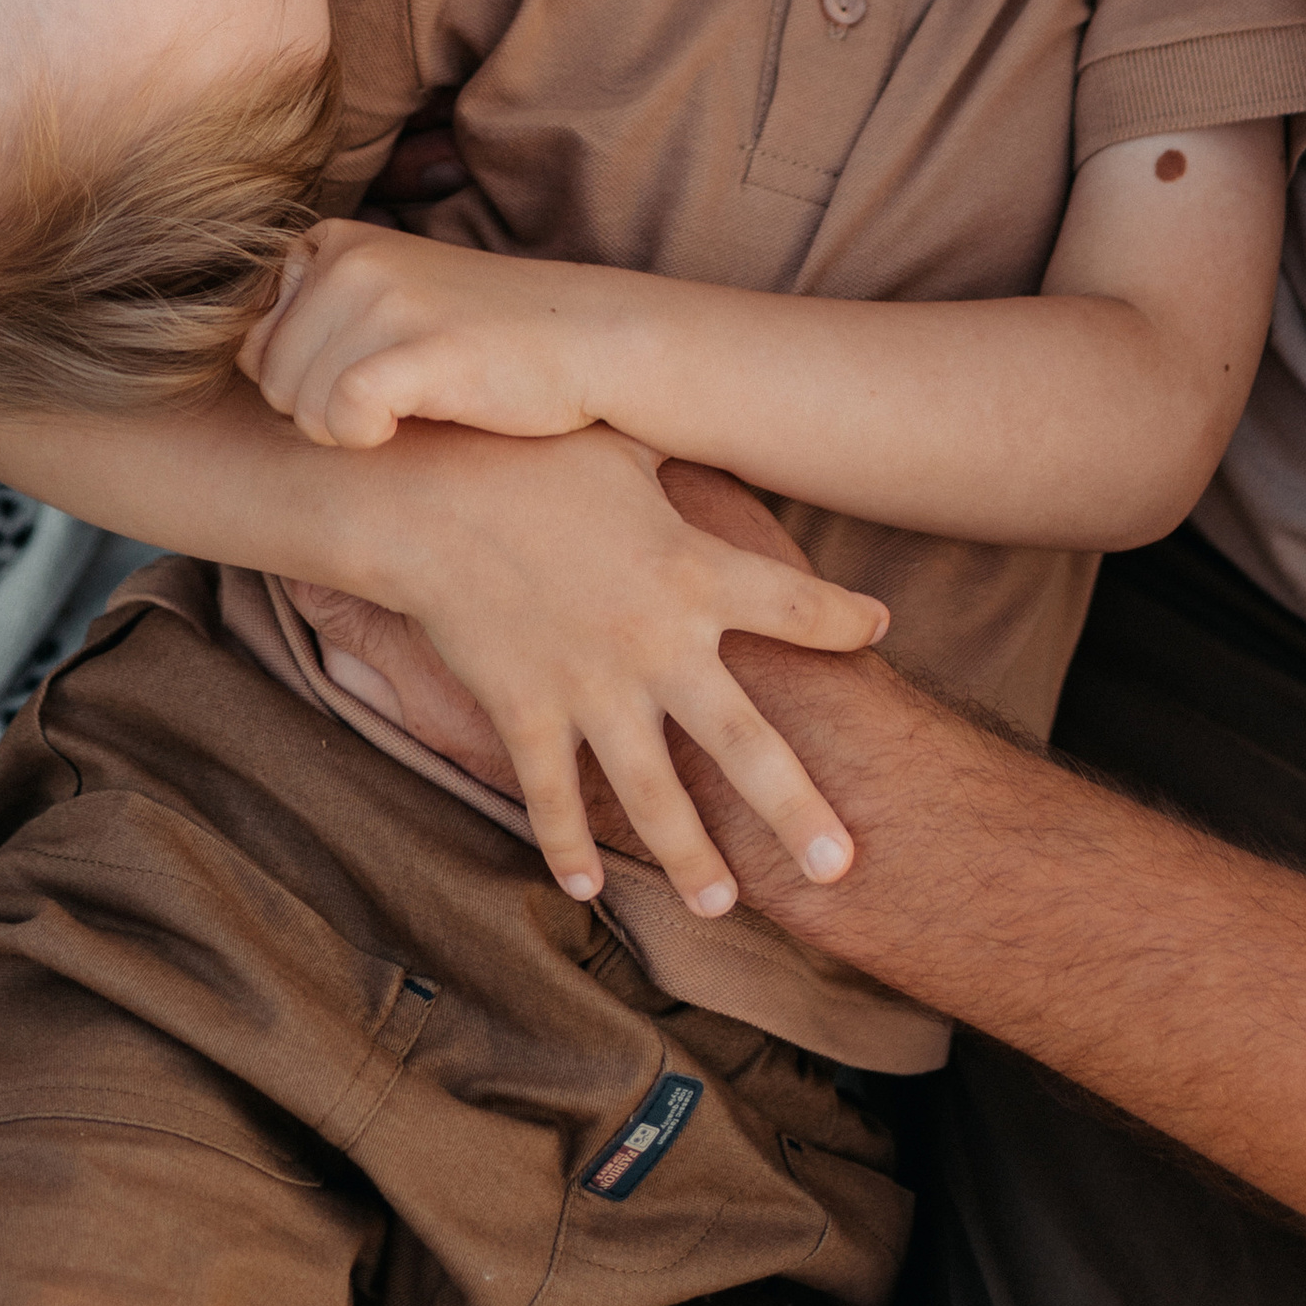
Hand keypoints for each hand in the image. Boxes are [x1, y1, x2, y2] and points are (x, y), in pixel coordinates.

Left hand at [242, 220, 624, 448]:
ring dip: (351, 432)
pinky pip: (342, 418)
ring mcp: (385, 297)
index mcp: (333, 243)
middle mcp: (350, 257)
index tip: (364, 378)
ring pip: (302, 409)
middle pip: (272, 382)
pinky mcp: (419, 346)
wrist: (587, 342)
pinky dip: (370, 440)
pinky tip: (413, 425)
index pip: (252, 345)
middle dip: (322, 412)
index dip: (301, 384)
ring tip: (417, 407)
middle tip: (399, 400)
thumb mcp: (385, 305)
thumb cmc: (480, 340)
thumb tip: (241, 364)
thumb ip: (311, 322)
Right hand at [350, 423, 886, 918]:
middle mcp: (657, 643)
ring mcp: (593, 688)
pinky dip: (568, 845)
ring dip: (692, 856)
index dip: (843, 618)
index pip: (796, 604)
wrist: (426, 498)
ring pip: (656, 795)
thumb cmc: (525, 454)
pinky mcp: (527, 713)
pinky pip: (554, 796)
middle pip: (747, 743)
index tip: (878, 630)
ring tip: (727, 905)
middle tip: (845, 865)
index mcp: (693, 568)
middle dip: (797, 809)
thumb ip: (675, 449)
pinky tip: (587, 890)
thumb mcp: (619, 442)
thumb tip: (705, 400)